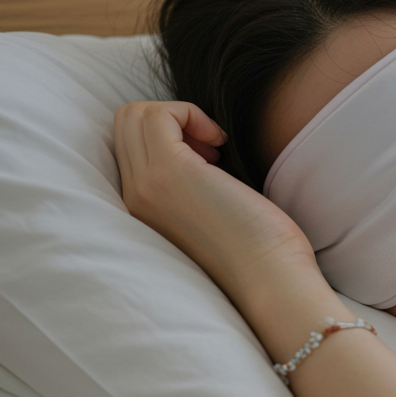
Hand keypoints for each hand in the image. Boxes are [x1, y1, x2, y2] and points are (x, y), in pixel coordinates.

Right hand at [112, 101, 315, 301]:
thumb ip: (190, 187)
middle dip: (171, 121)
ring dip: (179, 117)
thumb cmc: (259, 251)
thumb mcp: (209, 215)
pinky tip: (220, 143)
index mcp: (140, 208)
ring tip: (214, 149)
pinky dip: (191, 114)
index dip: (167, 135)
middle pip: (124, 123)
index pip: (126, 144)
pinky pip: (159, 114)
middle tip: (211, 150)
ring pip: (134, 114)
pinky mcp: (169, 173)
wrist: (270, 283)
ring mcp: (146, 185)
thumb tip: (203, 153)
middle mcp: (133, 197)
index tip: (209, 156)